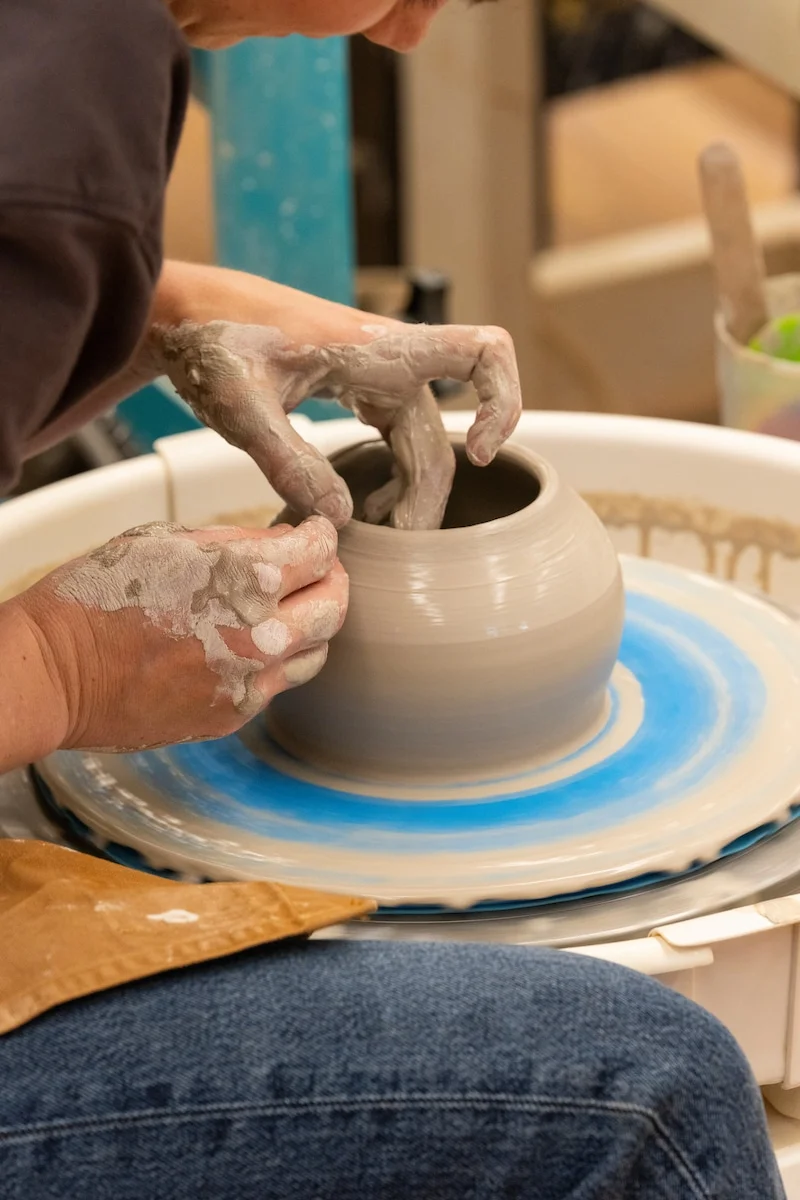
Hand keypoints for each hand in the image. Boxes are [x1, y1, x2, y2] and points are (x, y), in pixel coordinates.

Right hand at [12, 518, 346, 752]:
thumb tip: (284, 541)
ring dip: (309, 627)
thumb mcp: (168, 542)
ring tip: (284, 611)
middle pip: (335, 606)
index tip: (314, 534)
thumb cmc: (99, 596)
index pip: (321, 552)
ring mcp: (250, 681)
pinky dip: (274, 663)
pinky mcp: (233, 715)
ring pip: (316, 652)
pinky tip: (246, 645)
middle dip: (332, 580)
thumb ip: (237, 542)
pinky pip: (277, 686)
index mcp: (247, 578)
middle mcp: (261, 634)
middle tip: (316, 570)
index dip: (321, 536)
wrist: (57, 674)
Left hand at [146, 265, 521, 530]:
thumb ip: (290, 461)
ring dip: (410, 495)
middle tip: (397, 548)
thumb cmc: (211, 340)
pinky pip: (396, 439)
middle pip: (440, 436)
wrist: (184, 313)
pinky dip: (391, 479)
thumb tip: (342, 517)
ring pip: (420, 445)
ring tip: (379, 538)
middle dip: (428, 497)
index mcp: (375, 348)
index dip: (503, 400)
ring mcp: (374, 376)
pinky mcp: (357, 390)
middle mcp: (387, 360)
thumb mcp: (241, 408)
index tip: (479, 453)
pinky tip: (361, 511)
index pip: (481, 350)